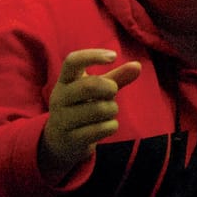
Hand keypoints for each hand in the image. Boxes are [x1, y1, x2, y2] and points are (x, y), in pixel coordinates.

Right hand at [38, 50, 141, 182]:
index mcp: (65, 81)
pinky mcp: (70, 139)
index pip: (72, 61)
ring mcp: (62, 120)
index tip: (114, 56)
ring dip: (112, 109)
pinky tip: (106, 126)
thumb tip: (137, 66)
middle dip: (110, 88)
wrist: (60, 141)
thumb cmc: (83, 106)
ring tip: (108, 111)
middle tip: (113, 92)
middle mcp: (59, 98)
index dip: (93, 55)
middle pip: (89, 85)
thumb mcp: (97, 90)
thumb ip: (116, 77)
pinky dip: (111, 126)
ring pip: (98, 109)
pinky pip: (101, 129)